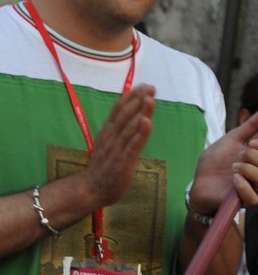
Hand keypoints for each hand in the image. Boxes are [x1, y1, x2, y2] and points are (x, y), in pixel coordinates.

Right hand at [82, 84, 154, 207]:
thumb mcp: (110, 145)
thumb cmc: (104, 167)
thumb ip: (120, 131)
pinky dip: (140, 133)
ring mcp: (116, 148)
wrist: (90, 189)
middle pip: (125, 114)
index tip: (143, 85)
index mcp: (108, 132)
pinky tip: (147, 122)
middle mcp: (111, 137)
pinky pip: (133, 145)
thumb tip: (133, 118)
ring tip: (150, 98)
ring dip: (140, 112)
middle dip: (138, 99)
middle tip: (150, 86)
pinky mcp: (123, 160)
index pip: (119, 110)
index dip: (131, 97)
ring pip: (130, 127)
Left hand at [188, 107, 257, 215]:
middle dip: (254, 157)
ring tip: (233, 168)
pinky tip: (233, 180)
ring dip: (248, 170)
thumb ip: (250, 126)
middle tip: (238, 155)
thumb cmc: (216, 161)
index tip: (253, 142)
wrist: (199, 181)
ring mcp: (254, 188)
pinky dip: (244, 186)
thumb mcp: (232, 139)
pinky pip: (255, 197)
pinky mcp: (244, 201)